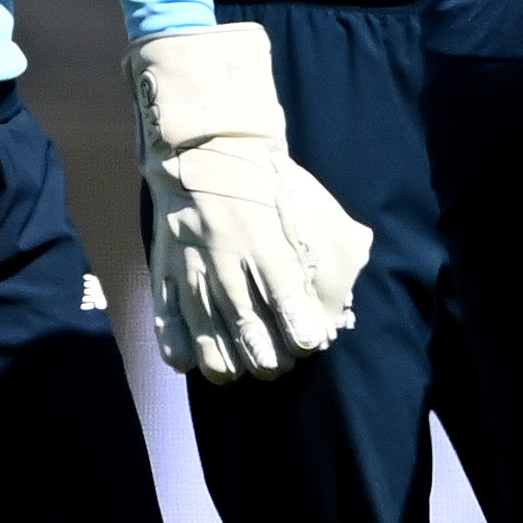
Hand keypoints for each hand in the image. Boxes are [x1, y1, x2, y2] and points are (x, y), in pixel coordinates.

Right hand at [130, 24, 373, 381]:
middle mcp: (227, 252)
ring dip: (222, 358)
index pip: (284, 288)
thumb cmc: (263, 182)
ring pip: (205, 325)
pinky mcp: (165, 266)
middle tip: (276, 367)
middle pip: (245, 318)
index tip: (308, 343)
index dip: (297, 323)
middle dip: (264, 352)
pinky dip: (175, 343)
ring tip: (237, 372)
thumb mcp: (303, 201)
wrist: (204, 149)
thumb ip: (331, 238)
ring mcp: (191, 262)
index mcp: (263, 234)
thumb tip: (357, 267)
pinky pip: (165, 313)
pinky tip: (188, 362)